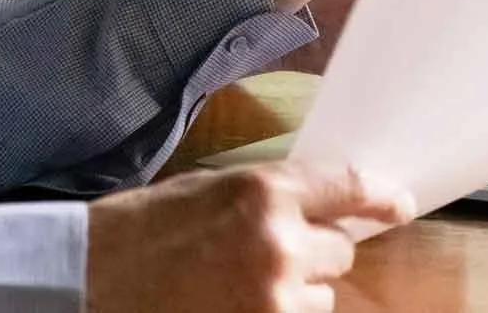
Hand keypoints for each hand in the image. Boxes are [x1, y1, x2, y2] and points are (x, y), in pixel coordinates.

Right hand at [87, 162, 411, 312]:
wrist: (89, 278)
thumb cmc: (140, 229)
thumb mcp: (208, 188)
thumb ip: (268, 195)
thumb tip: (323, 204)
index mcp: (263, 191)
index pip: (348, 187)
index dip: (380, 197)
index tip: (398, 204)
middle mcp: (279, 244)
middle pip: (340, 251)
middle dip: (312, 253)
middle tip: (262, 254)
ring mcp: (274, 299)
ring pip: (322, 297)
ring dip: (295, 292)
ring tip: (237, 285)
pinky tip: (236, 303)